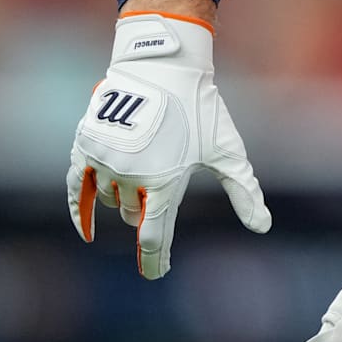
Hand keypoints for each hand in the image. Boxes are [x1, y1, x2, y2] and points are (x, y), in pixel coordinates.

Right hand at [66, 14, 270, 277]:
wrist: (165, 67)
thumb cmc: (202, 110)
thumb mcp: (227, 151)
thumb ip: (244, 191)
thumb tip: (264, 226)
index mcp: (164, 182)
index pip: (155, 238)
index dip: (156, 260)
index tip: (157, 273)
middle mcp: (131, 176)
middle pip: (134, 215)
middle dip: (146, 212)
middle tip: (160, 192)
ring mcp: (105, 161)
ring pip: (111, 200)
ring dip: (126, 199)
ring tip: (145, 173)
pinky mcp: (86, 146)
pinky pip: (77, 188)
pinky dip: (80, 210)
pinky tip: (87, 228)